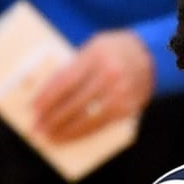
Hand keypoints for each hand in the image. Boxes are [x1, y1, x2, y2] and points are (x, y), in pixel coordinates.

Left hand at [33, 29, 154, 142]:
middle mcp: (110, 76)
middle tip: (37, 127)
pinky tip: (71, 136)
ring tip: (51, 136)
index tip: (34, 108)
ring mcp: (120, 94)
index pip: (66, 80)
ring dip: (67, 130)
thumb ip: (74, 66)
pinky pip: (101, 124)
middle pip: (75, 102)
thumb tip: (48, 93)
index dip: (48, 97)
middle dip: (53, 117)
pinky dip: (84, 132)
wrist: (149, 56)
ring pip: (88, 118)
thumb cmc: (113, 51)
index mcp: (96, 56)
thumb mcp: (92, 48)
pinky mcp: (127, 109)